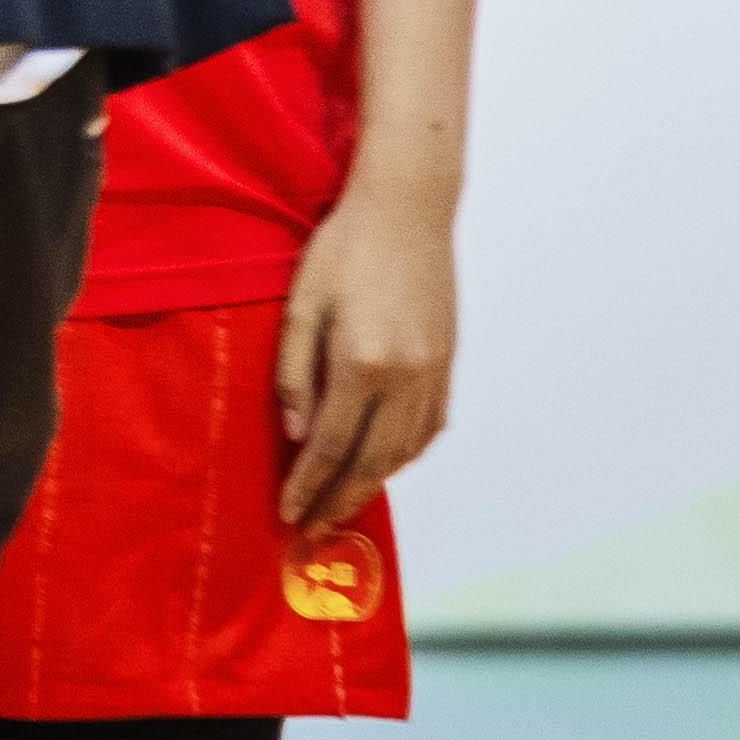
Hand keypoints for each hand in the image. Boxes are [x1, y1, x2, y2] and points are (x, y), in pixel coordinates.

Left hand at [274, 172, 458, 527]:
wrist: (407, 211)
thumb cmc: (343, 249)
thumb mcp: (300, 304)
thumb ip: (294, 373)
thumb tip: (295, 434)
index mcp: (361, 364)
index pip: (329, 446)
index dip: (308, 486)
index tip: (291, 513)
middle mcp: (405, 379)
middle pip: (370, 460)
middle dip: (340, 499)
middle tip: (314, 527)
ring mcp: (433, 375)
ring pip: (403, 451)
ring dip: (372, 484)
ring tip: (342, 504)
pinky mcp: (448, 366)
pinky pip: (428, 429)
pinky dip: (404, 456)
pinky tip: (383, 465)